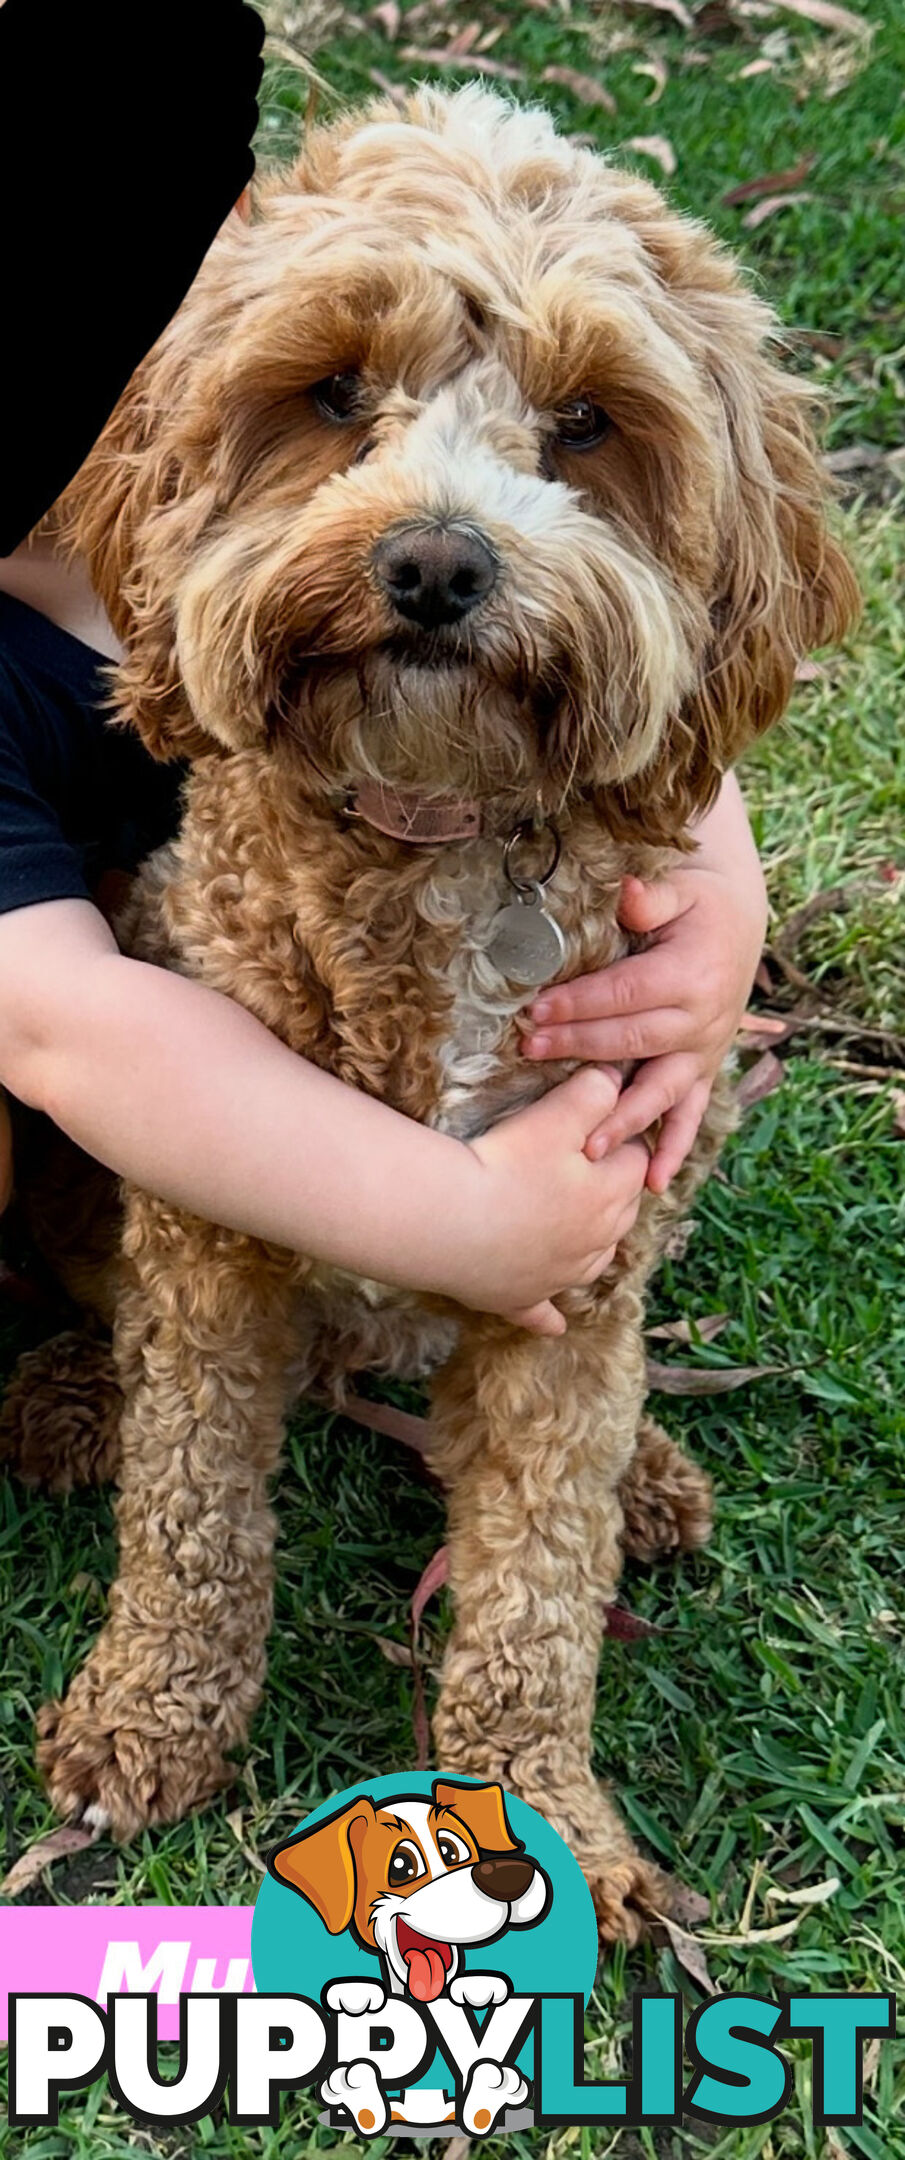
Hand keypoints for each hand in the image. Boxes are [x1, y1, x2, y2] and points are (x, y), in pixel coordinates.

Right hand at [450, 1068, 649, 1337]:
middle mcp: (593, 1243)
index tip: (599, 1127)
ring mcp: (557, 1276)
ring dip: (591, 1245)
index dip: (621, 1139)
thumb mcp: (556, 1114)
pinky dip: (549, 1315)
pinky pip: (541, 1312)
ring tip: (577, 1227)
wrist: (447, 1220)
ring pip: (592, 1261)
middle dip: (612, 1188)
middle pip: (621, 1212)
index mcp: (607, 1196)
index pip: (635, 1161)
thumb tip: (615, 1078)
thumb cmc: (503, 1162)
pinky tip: (555, 1324)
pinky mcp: (519, 1298)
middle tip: (586, 1165)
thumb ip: (593, 1092)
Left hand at [522, 850, 766, 1193]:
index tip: (536, 1010)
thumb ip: (652, 899)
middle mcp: (700, 1020)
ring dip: (624, 1118)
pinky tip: (655, 1183)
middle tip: (531, 1053)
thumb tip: (629, 895)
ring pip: (660, 1091)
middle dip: (580, 1049)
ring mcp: (702, 1052)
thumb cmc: (699, 907)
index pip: (625, 995)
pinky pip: (690, 1115)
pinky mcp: (701, 1070)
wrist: (739, 926)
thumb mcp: (681, 889)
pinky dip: (674, 1149)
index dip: (580, 1003)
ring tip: (591, 1146)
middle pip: (632, 1042)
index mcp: (690, 975)